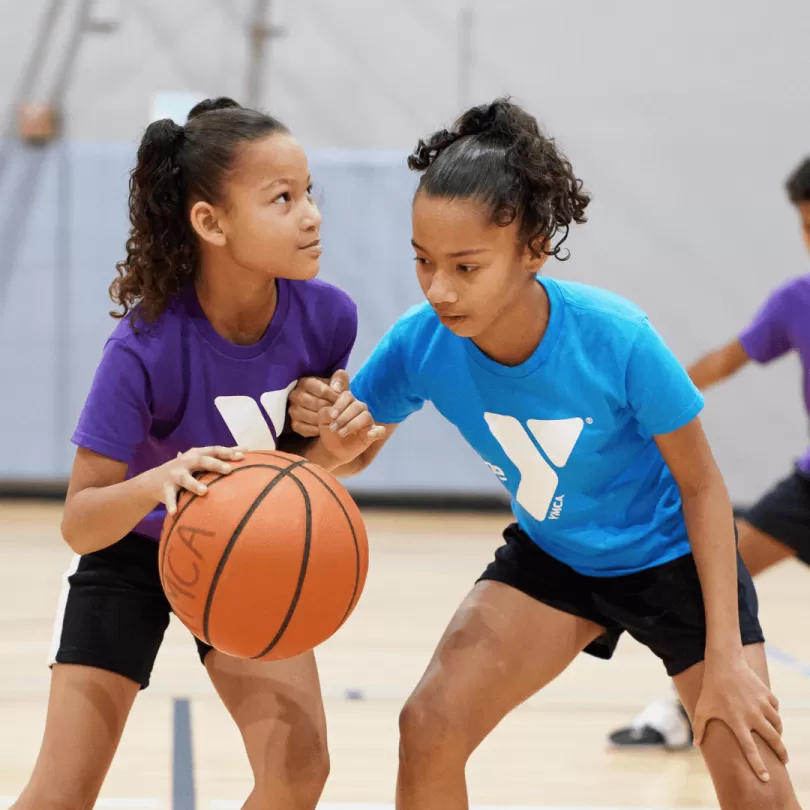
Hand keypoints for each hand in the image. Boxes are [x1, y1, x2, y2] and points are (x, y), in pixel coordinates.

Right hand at [145, 446, 245, 514]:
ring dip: (194, 484)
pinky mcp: (165, 488)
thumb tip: (248, 448)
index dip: (228, 452)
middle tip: (229, 470)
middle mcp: (186, 462)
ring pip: (185, 479)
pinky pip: (169, 497)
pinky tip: (175, 513)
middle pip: (202, 461)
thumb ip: (222, 454)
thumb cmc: (187, 469)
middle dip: (215, 464)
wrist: (153, 481)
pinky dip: (172, 504)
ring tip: (204, 492)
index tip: (243, 455)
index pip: (214, 450)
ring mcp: (174, 474)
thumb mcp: (202, 459)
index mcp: (197, 454)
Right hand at [288, 371, 346, 436]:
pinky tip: (324, 428)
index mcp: (304, 382)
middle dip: (329, 408)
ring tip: (333, 420)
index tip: (341, 400)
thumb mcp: (337, 383)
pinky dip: (315, 430)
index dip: (333, 396)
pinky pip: (304, 429)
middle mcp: (295, 395)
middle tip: (339, 412)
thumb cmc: (330, 393)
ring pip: (308, 416)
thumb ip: (339, 379)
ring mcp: (292, 410)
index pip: (320, 390)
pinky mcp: (293, 423)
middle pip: (314, 403)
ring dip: (323, 420)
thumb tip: (337, 389)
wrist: (324, 405)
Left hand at [317, 387, 385, 465]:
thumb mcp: (322, 420)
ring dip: (352, 425)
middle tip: (333, 428)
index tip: (332, 416)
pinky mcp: (373, 433)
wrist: (332, 448)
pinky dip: (377, 432)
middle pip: (357, 405)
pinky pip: (381, 431)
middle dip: (344, 417)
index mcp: (347, 402)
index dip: (340, 404)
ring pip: (366, 416)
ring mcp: (367, 421)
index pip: (347, 396)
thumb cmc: (328, 430)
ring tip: (341, 433)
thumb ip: (325, 412)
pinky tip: (370, 435)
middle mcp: (359, 409)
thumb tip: (333, 413)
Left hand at [693, 653, 786, 781]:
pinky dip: (775, 715)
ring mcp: (761, 704)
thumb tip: (696, 744)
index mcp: (737, 722)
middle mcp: (752, 715)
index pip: (750, 749)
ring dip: (778, 733)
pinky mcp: (767, 695)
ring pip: (777, 725)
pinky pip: (776, 709)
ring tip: (776, 738)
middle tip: (783, 761)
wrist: (724, 664)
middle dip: (781, 753)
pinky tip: (771, 717)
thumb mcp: (702, 708)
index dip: (758, 765)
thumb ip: (699, 728)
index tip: (765, 778)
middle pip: (773, 740)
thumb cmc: (711, 688)